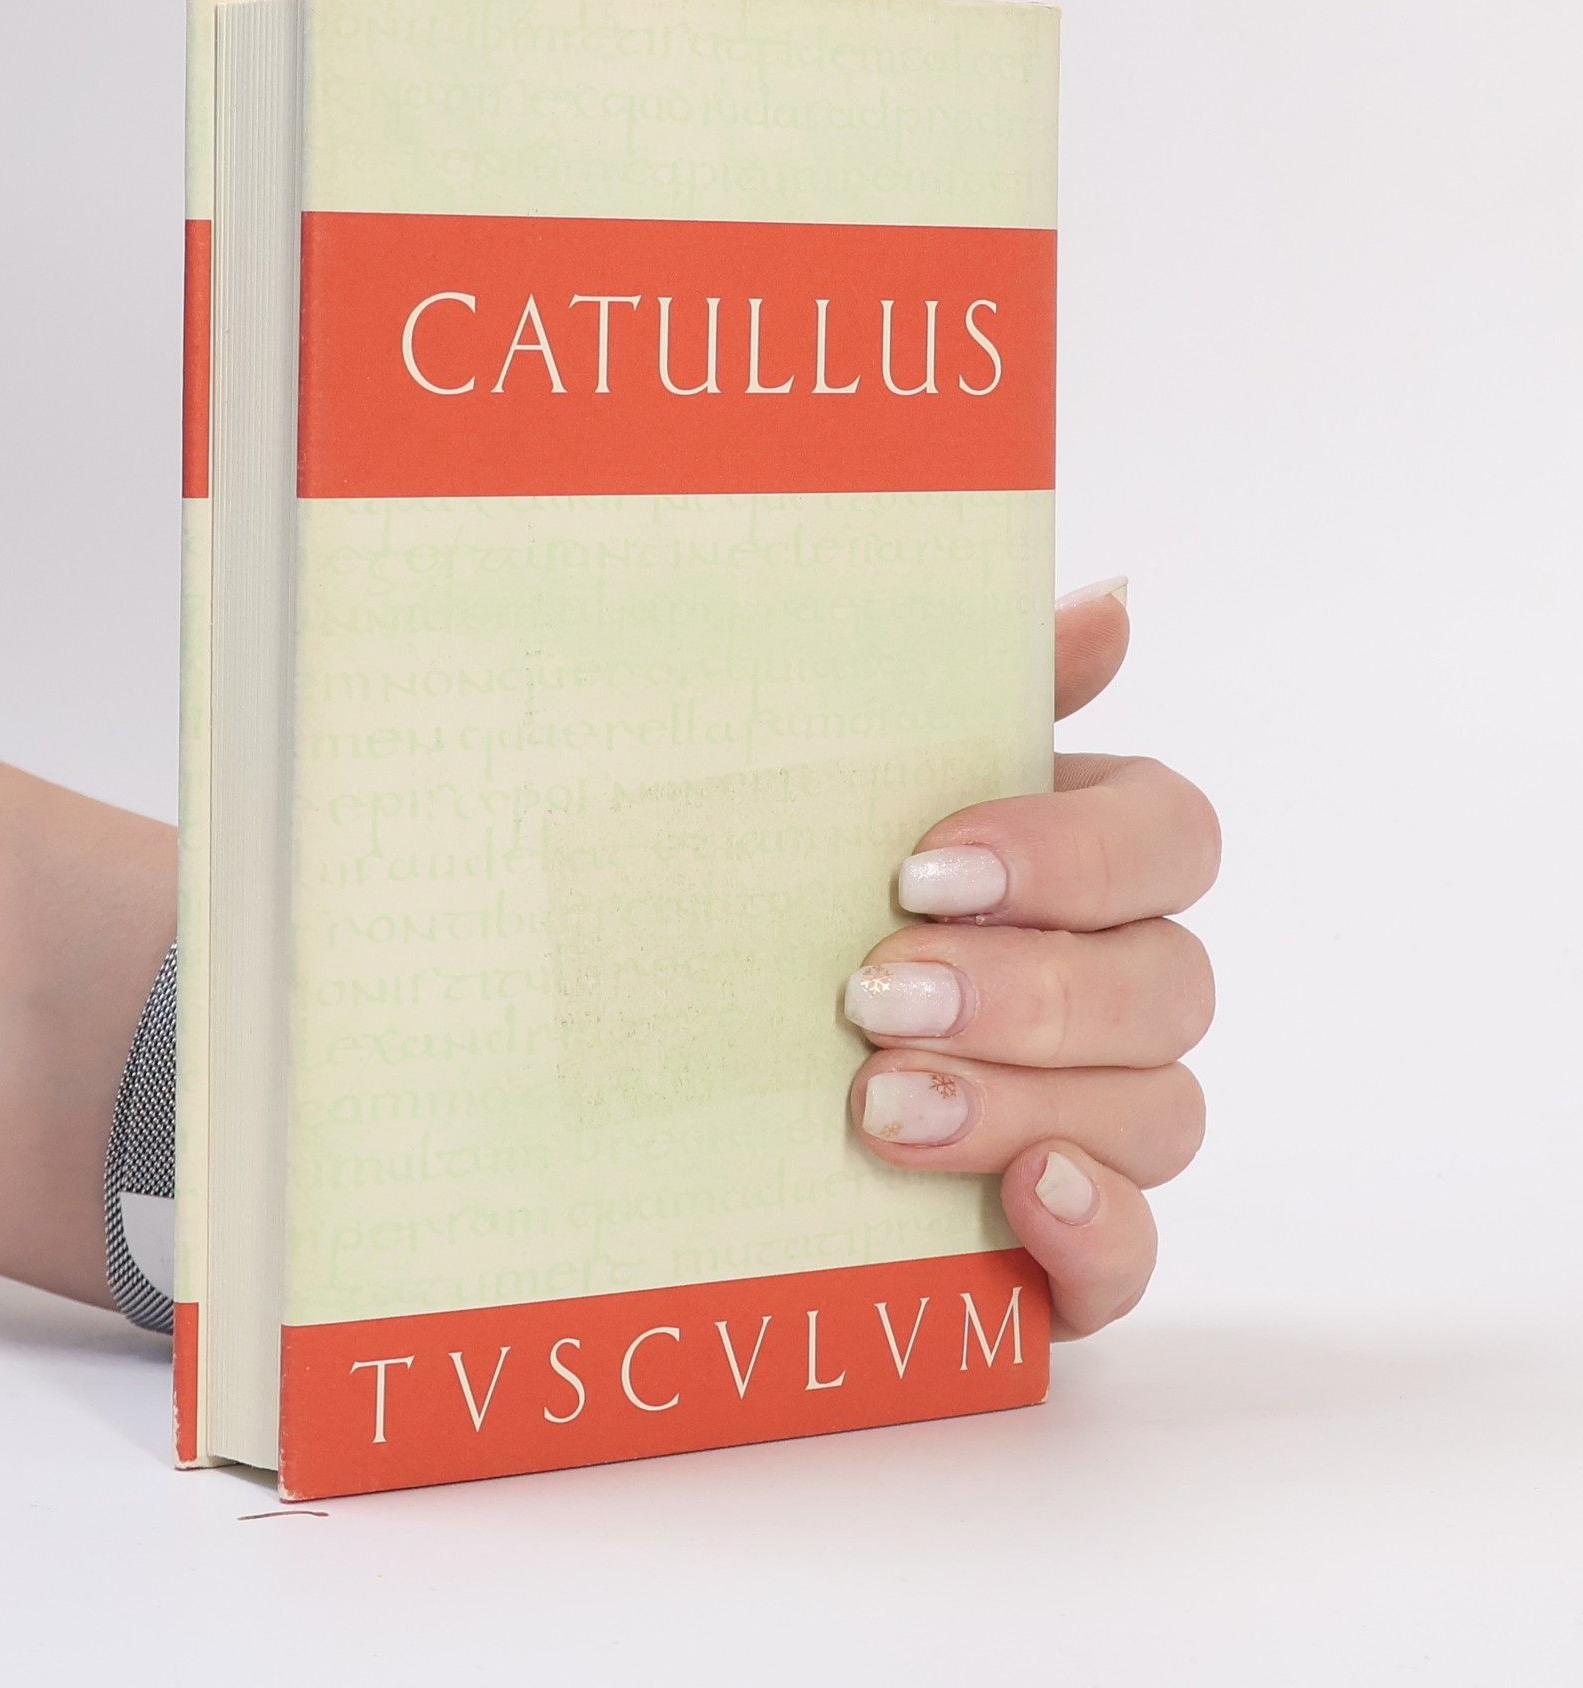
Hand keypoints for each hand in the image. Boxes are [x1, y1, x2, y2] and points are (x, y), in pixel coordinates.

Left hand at [844, 579, 1218, 1338]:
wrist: (686, 1067)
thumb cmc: (793, 898)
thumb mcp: (853, 788)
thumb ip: (975, 695)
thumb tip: (1108, 599)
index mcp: (1083, 862)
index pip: (1169, 838)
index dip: (1071, 855)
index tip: (925, 869)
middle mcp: (1116, 987)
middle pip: (1171, 984)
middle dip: (1029, 992)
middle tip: (876, 998)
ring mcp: (1100, 1121)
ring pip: (1157, 1114)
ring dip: (1024, 1105)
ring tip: (881, 1107)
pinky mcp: (1063, 1242)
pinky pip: (1134, 1258)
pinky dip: (1095, 1233)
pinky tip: (1026, 1197)